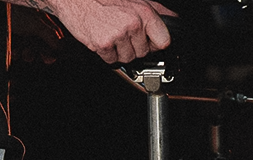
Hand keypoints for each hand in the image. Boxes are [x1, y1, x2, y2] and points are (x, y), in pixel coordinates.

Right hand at [42, 0, 175, 63]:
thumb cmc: (106, 0)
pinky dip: (108, 55)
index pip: (163, 40)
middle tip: (124, 36)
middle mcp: (133, 24)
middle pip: (143, 53)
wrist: (80, 1)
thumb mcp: (136, 0)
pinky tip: (104, 41)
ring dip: (120, 52)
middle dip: (135, 48)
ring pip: (128, 59)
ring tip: (113, 37)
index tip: (151, 43)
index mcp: (145, 12)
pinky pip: (112, 61)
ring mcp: (119, 35)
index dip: (156, 44)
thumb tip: (172, 19)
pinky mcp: (104, 44)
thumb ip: (156, 11)